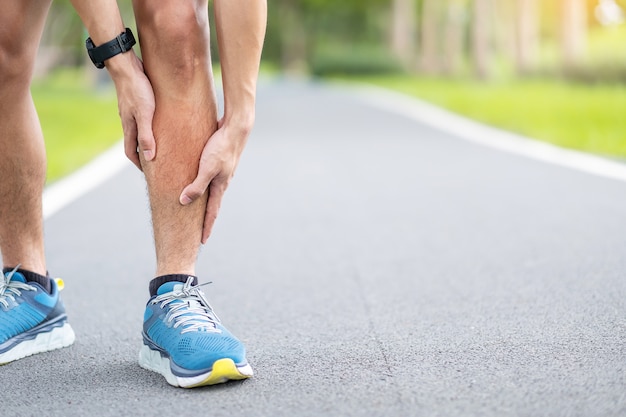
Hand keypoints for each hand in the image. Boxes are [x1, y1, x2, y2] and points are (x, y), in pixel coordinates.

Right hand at [109, 54, 155, 169]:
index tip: (150, 172)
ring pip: (138, 130)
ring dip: (147, 139)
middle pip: (134, 143)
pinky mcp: (136, 101)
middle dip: (144, 154)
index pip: (131, 152)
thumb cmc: (137, 89)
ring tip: (161, 145)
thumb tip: (149, 158)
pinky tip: (160, 123)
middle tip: (158, 162)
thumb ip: (146, 135)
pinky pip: (142, 119)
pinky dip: (149, 126)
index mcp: (129, 127)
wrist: (126, 66)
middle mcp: (128, 121)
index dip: (139, 164)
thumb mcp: (145, 114)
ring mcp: (131, 111)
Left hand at [179, 119, 248, 243]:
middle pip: (212, 205)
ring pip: (210, 192)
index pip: (212, 212)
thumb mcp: (207, 168)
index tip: (202, 242)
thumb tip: (184, 202)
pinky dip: (202, 187)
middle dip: (205, 219)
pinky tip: (196, 183)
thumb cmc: (221, 147)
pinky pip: (207, 179)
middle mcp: (221, 182)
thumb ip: (197, 186)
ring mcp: (220, 173)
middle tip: (198, 232)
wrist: (236, 128)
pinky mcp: (217, 161)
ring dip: (203, 203)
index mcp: (220, 186)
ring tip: (194, 211)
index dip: (206, 228)